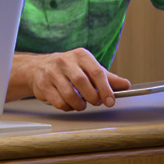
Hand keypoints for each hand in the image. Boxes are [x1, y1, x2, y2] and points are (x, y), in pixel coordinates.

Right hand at [11, 49, 129, 110]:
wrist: (37, 67)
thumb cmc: (68, 69)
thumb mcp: (88, 68)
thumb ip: (107, 77)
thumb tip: (125, 85)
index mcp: (80, 56)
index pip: (97, 72)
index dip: (105, 89)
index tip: (110, 101)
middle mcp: (64, 61)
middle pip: (82, 82)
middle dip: (92, 97)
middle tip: (95, 102)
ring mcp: (51, 72)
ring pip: (69, 94)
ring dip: (79, 105)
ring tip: (81, 104)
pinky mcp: (42, 84)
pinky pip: (59, 102)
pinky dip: (67, 107)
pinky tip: (68, 103)